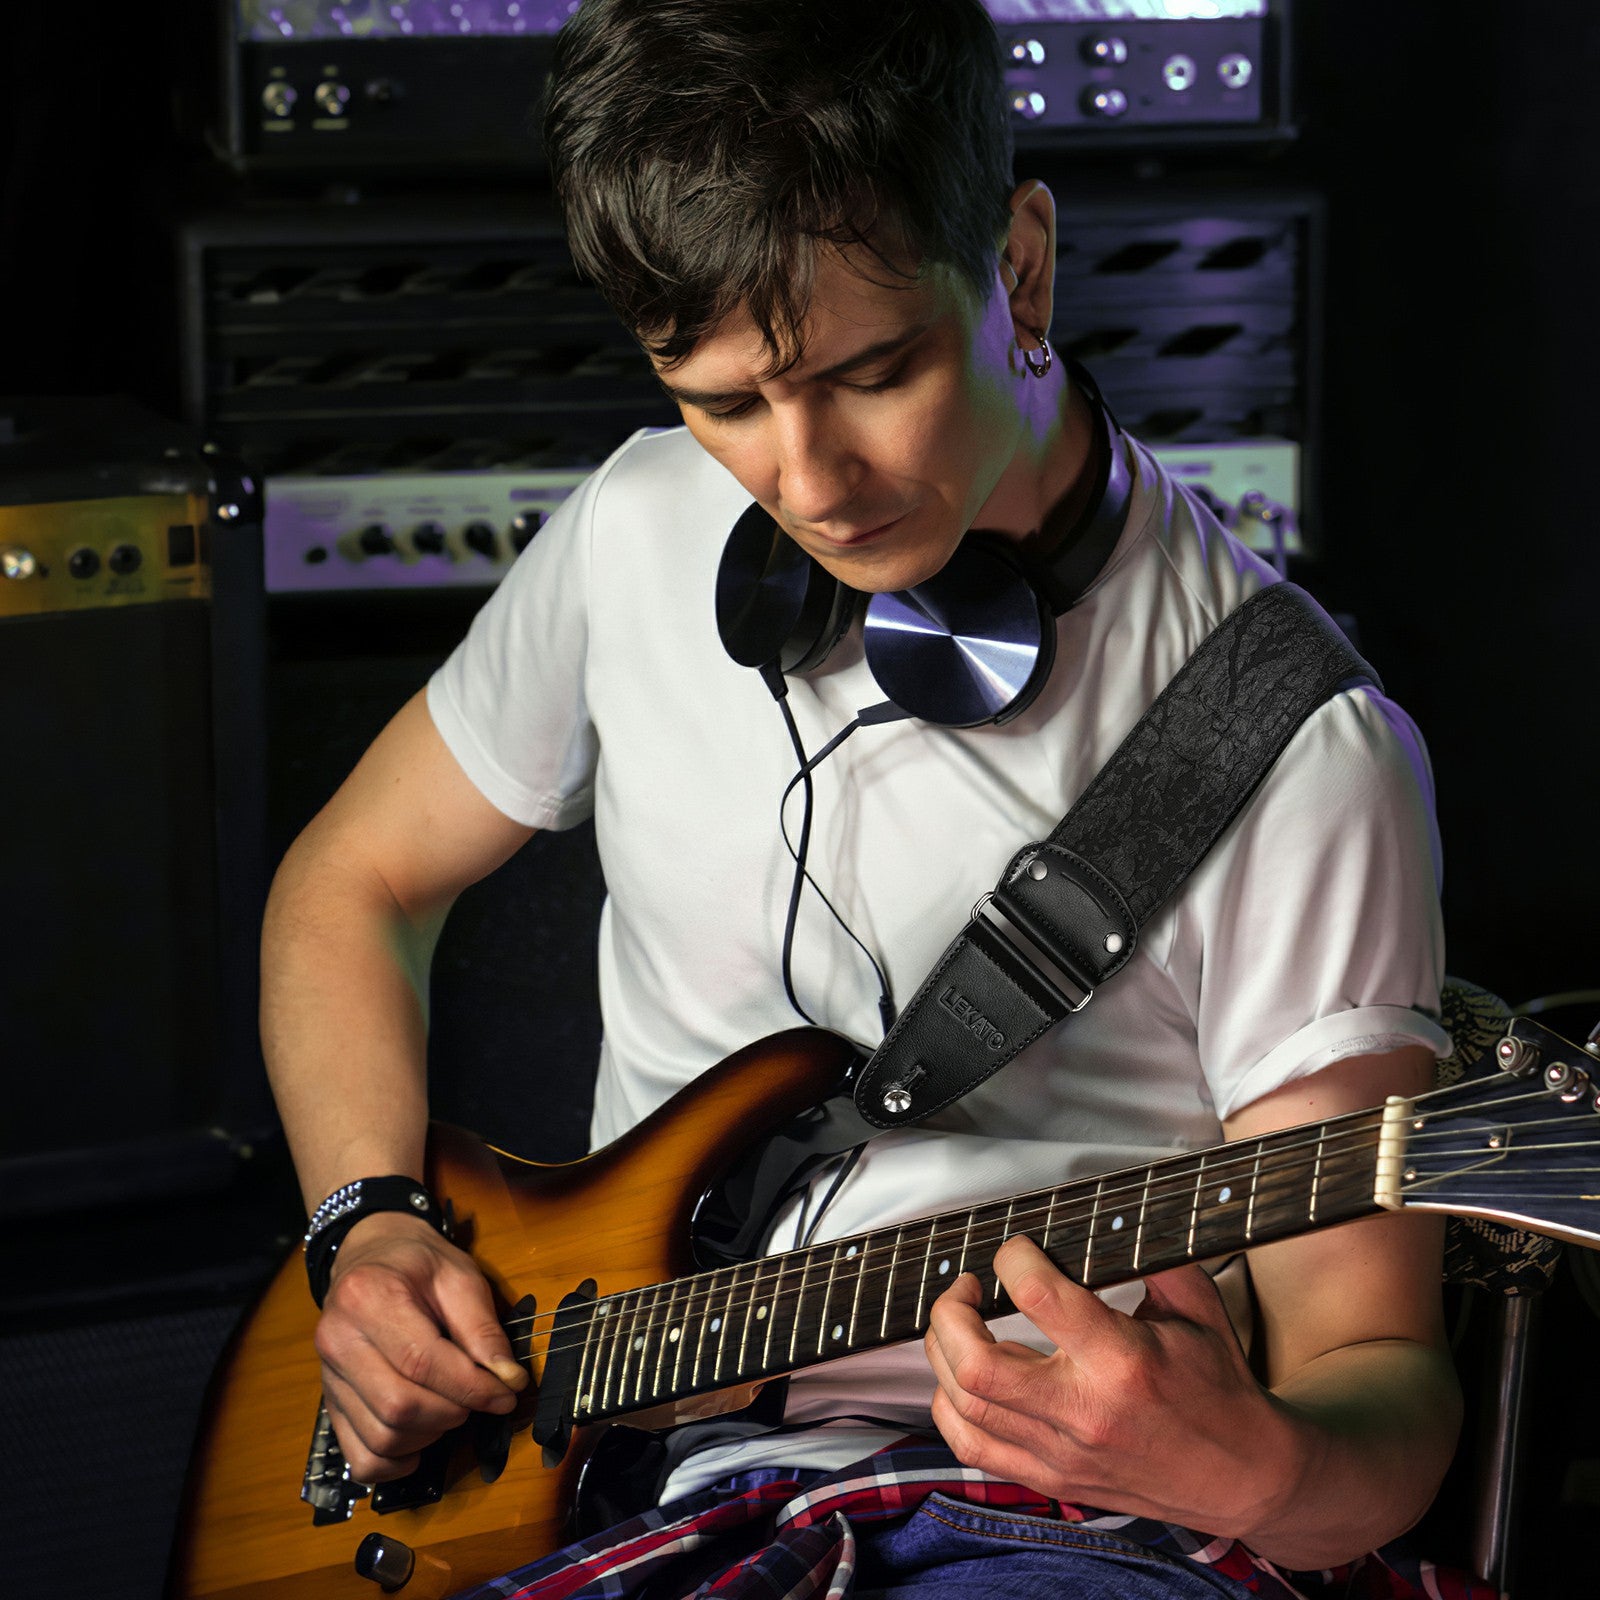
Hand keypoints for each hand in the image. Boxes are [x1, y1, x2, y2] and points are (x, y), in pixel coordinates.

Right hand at [314, 1210, 529, 1481]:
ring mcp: (329, 1377)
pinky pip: (360, 1458)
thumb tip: (508, 1379)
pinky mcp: (330, 1404)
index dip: (471, 1386)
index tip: (506, 1393)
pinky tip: (421, 1441)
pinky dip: (396, 1463)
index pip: (421, 1361)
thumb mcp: (459, 1276)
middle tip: (480, 1396)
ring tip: (452, 1407)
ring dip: (430, 1436)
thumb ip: (482, 1327)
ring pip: (381, 1437)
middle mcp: (338, 1340)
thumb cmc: (418, 1264)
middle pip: (398, 1406)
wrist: (370, 1257)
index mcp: (368, 1298)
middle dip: (453, 1411)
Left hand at [924, 1237, 1298, 1536]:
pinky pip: (974, 1447)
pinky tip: (961, 1378)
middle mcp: (1084, 1412)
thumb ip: (1145, 1253)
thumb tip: (1104, 1214)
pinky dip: (950, 1406)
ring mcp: (1063, 1452)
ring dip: (944, 1353)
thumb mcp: (1196, 1304)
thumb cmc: (1219, 1387)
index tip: (1015, 1250)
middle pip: (977, 1365)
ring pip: (964, 1406)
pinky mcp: (1054, 1478)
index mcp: (1122, 1360)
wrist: (1243, 1476)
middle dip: (952, 1313)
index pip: (1037, 1297)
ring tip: (957, 1324)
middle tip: (966, 1287)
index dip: (1013, 1258)